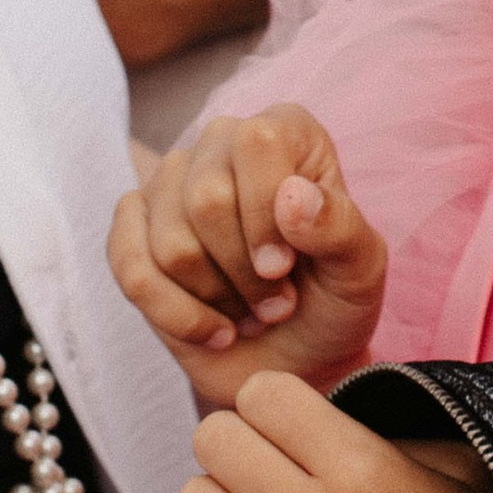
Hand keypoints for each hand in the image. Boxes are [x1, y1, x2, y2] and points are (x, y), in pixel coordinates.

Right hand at [109, 107, 388, 410]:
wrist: (299, 360)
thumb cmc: (333, 302)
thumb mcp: (360, 269)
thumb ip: (339, 228)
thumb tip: (292, 197)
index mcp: (284, 132)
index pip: (256, 143)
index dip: (266, 213)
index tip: (286, 266)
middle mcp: (220, 145)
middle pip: (206, 199)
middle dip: (245, 272)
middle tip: (277, 302)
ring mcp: (169, 187)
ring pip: (171, 245)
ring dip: (218, 299)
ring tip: (251, 313)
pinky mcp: (132, 234)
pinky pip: (132, 272)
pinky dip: (179, 316)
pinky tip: (215, 330)